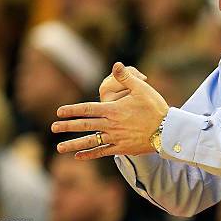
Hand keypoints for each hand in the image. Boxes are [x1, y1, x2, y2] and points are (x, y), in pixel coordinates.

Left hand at [52, 62, 168, 159]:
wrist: (167, 130)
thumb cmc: (155, 107)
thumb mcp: (142, 88)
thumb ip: (126, 77)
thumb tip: (116, 64)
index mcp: (113, 110)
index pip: (88, 109)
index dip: (72, 110)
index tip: (59, 112)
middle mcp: (111, 125)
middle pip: (85, 125)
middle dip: (67, 127)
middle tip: (53, 127)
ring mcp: (115, 138)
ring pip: (90, 141)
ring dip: (73, 144)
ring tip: (59, 148)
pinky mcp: (122, 148)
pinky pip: (102, 152)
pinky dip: (89, 154)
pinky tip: (79, 156)